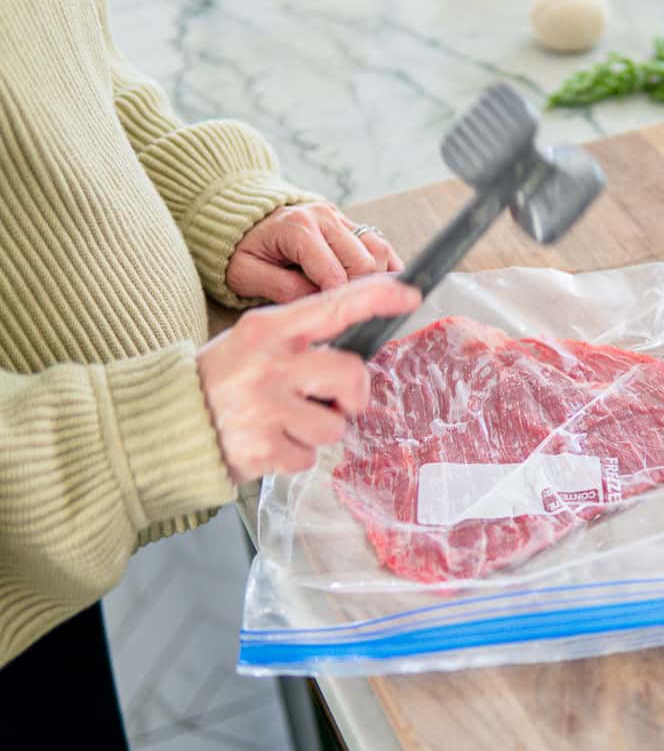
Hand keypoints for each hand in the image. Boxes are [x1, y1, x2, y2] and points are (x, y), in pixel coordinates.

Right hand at [197, 274, 420, 482]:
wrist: (165, 423)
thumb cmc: (221, 380)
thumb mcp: (253, 342)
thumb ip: (301, 340)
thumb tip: (358, 351)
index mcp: (269, 329)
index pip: (334, 305)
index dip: (378, 297)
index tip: (411, 294)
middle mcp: (270, 365)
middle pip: (352, 376)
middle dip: (351, 395)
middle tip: (329, 401)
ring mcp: (266, 408)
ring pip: (336, 426)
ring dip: (318, 430)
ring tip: (282, 421)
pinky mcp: (264, 449)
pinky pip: (309, 456)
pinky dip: (294, 454)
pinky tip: (267, 442)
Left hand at [227, 202, 403, 302]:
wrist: (241, 221)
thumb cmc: (243, 250)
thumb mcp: (246, 275)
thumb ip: (282, 289)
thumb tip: (319, 304)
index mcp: (298, 228)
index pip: (336, 273)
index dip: (339, 302)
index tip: (334, 322)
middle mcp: (324, 217)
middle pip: (366, 262)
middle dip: (360, 293)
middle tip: (348, 315)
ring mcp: (340, 218)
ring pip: (379, 250)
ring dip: (377, 280)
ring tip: (361, 302)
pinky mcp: (350, 223)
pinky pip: (380, 245)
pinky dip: (385, 268)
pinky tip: (375, 288)